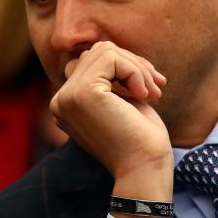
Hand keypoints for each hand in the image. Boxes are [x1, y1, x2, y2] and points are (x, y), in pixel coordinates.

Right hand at [50, 41, 173, 205]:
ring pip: (104, 50)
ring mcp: (67, 96)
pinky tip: (145, 95)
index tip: (148, 87)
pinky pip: (111, 57)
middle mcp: (60, 99)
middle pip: (97, 52)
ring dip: (136, 67)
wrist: (145, 169)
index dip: (123, 67)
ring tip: (152, 92)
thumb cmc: (140, 140)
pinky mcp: (83, 93)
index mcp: (66, 104)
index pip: (90, 61)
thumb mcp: (121, 101)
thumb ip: (108, 77)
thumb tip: (105, 47)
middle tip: (156, 88)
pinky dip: (135, 71)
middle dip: (133, 64)